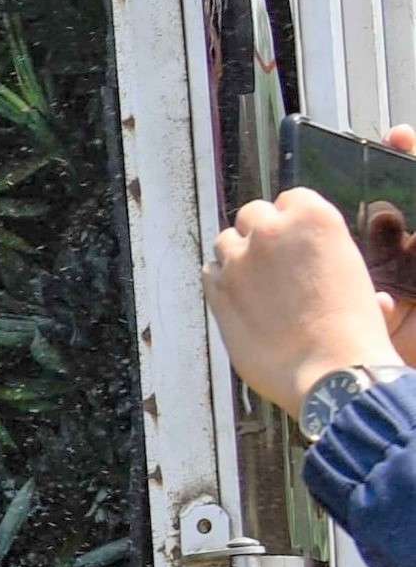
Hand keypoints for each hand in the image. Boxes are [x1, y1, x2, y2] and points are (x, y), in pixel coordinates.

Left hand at [208, 182, 396, 415]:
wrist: (331, 367)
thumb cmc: (353, 329)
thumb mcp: (357, 279)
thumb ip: (336, 264)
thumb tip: (353, 286)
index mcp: (314, 217)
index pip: (290, 198)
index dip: (292, 220)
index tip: (294, 240)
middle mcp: (271, 230)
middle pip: (252, 214)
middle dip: (261, 233)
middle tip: (272, 260)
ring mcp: (239, 259)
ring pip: (226, 241)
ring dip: (237, 255)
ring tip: (255, 282)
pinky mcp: (217, 290)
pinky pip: (209, 272)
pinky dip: (220, 280)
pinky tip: (237, 298)